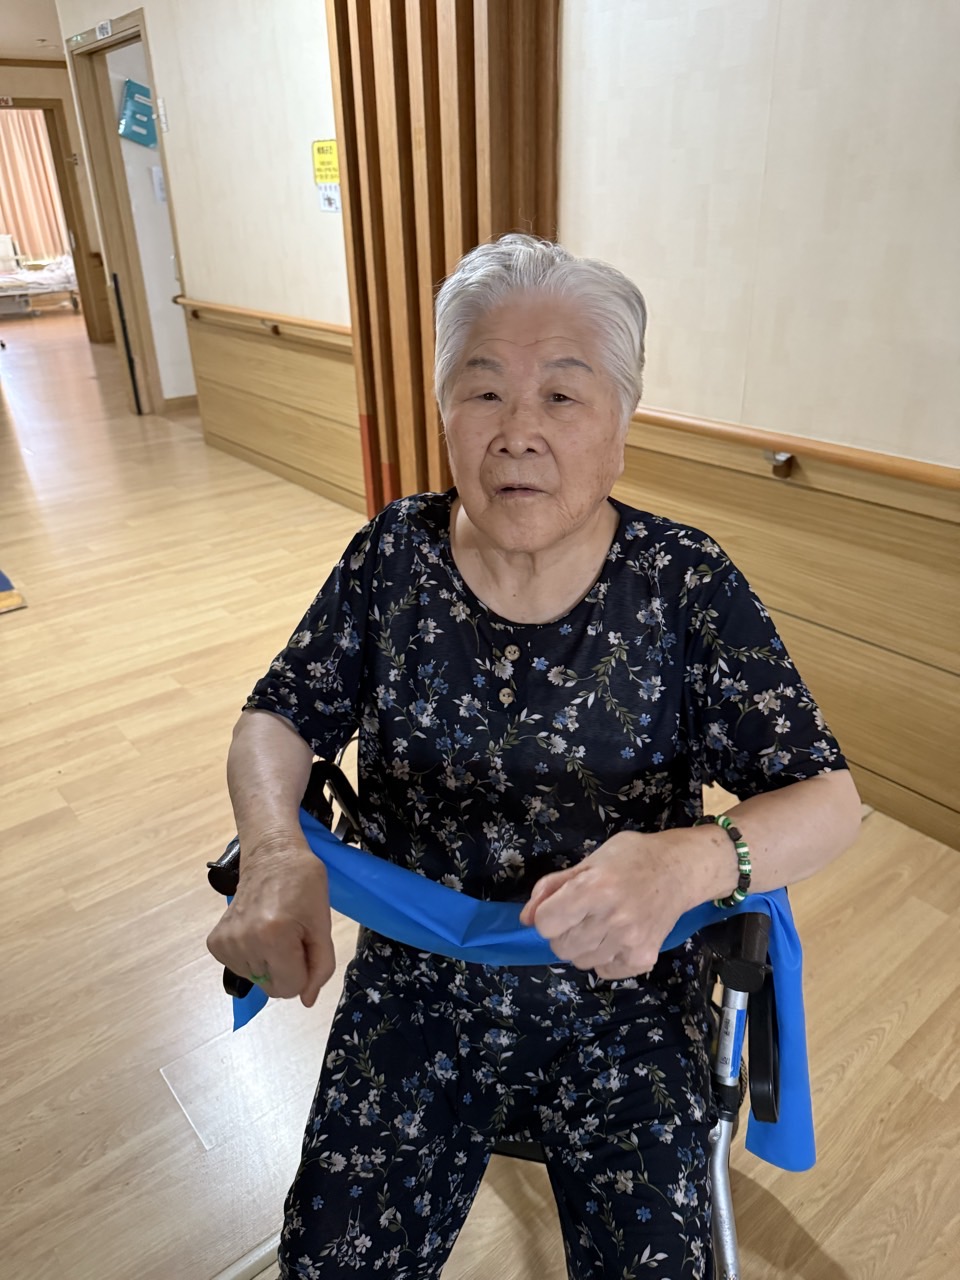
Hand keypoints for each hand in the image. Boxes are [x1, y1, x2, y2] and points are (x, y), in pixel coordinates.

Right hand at [206, 835, 335, 1006]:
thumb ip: (320, 965)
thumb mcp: (322, 923)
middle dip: (287, 969)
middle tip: (291, 936)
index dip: (304, 971)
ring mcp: (226, 943)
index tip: (304, 945)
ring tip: (274, 929)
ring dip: (269, 963)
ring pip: (257, 979)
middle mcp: (244, 942)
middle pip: (272, 987)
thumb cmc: (304, 883)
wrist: (271, 854)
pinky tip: (257, 931)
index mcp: (274, 937)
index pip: (291, 988)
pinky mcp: (215, 942)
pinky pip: (240, 968)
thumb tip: (306, 999)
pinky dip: (252, 957)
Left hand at [519, 831, 692, 980]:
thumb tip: (524, 919)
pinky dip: (604, 958)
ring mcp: (630, 942)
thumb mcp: (588, 861)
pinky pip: (604, 971)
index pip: (545, 924)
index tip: (561, 905)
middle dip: (563, 931)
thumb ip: (552, 888)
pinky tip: (617, 936)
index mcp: (595, 889)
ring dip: (583, 946)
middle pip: (560, 947)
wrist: (680, 870)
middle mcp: (612, 919)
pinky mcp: (644, 958)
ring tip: (602, 923)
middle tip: (583, 913)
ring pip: (580, 961)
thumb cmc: (631, 857)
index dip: (547, 915)